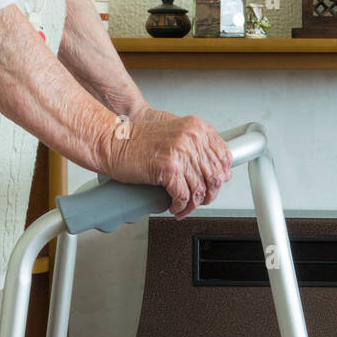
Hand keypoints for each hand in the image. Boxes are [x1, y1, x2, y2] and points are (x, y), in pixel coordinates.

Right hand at [103, 107, 232, 217]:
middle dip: (208, 195)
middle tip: (198, 201)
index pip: (224, 156)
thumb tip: (212, 170)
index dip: (221, 175)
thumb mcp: (173, 134)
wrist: (111, 141)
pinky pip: (183, 197)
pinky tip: (174, 207)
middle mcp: (191, 138)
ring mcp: (181, 152)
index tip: (214, 185)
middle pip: (215, 176)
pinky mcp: (169, 168)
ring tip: (183, 207)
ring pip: (200, 190)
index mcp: (196, 128)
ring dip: (192, 205)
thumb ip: (193, 146)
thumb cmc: (137, 141)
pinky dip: (180, 207)